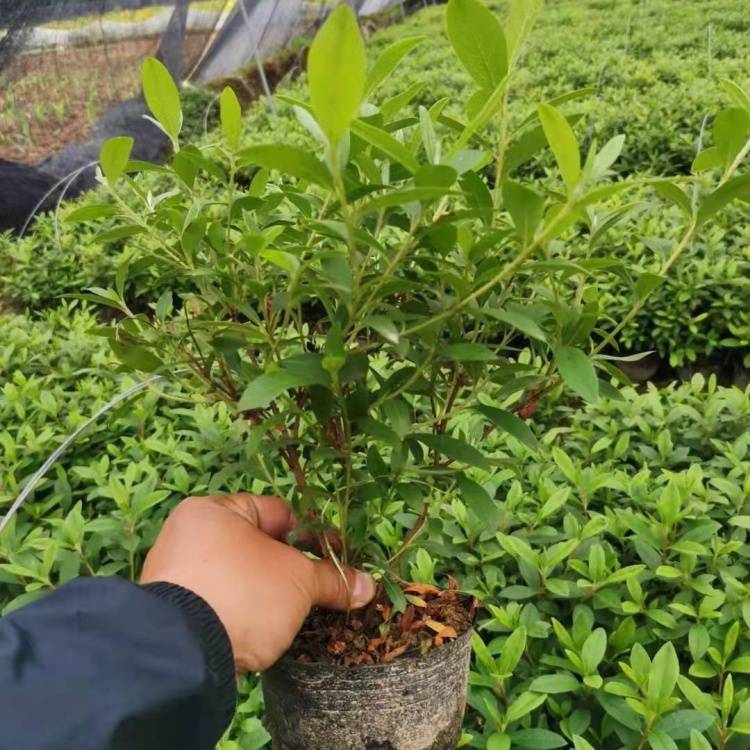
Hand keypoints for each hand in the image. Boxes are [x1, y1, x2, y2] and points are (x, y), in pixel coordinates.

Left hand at [140, 493, 374, 672]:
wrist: (182, 654)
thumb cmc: (244, 593)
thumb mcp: (298, 582)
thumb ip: (332, 579)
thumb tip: (368, 585)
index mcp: (215, 510)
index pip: (276, 512)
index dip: (309, 533)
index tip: (333, 556)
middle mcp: (189, 534)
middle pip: (256, 545)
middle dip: (288, 567)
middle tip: (316, 586)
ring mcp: (175, 574)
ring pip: (237, 576)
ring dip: (266, 591)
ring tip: (294, 611)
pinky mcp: (171, 611)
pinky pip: (218, 602)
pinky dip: (241, 611)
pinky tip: (263, 629)